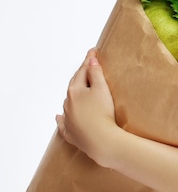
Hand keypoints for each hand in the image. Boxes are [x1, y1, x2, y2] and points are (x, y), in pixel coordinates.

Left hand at [56, 48, 119, 165]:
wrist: (101, 140)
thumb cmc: (103, 112)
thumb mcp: (101, 88)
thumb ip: (95, 73)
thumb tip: (90, 60)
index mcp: (74, 91)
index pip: (82, 71)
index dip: (88, 60)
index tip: (92, 51)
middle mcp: (67, 104)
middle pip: (74, 86)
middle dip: (80, 76)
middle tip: (87, 66)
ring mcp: (68, 119)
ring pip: (68, 103)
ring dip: (73, 95)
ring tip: (78, 90)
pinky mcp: (71, 133)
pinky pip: (63, 123)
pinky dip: (62, 118)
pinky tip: (59, 117)